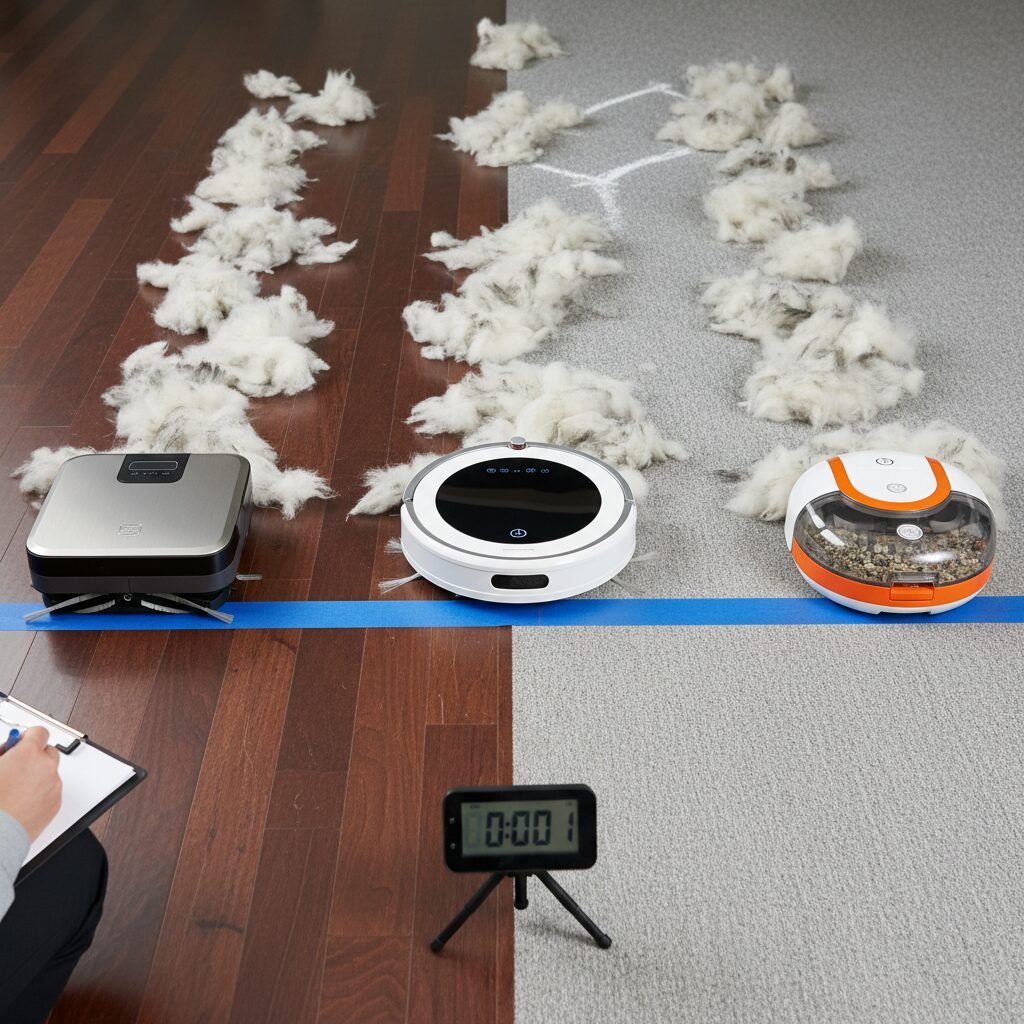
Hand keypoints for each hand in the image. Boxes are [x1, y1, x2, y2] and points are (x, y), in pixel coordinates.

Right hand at [0, 727, 62, 841]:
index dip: (28, 737)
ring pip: (50, 773)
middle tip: (16, 766)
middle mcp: (46, 766)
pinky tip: (22, 802)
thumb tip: (5, 753)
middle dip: (34, 756)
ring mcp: (54, 785)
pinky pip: (51, 791)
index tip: (20, 742)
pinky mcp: (56, 804)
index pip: (39, 732)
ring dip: (38, 776)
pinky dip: (41, 793)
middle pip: (48, 751)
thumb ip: (2, 754)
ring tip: (16, 789)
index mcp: (29, 753)